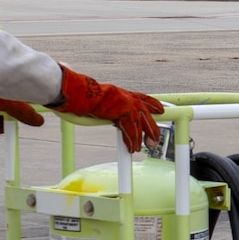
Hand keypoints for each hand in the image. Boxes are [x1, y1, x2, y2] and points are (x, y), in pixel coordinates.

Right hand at [50, 64, 164, 151]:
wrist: (78, 91)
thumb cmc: (81, 95)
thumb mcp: (96, 100)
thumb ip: (101, 105)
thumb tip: (94, 107)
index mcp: (120, 93)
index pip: (141, 97)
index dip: (152, 103)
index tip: (160, 109)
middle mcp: (125, 96)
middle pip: (145, 112)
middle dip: (152, 126)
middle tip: (155, 138)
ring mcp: (125, 103)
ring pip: (141, 123)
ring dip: (143, 137)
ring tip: (145, 147)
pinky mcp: (123, 111)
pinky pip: (131, 129)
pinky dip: (132, 140)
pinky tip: (132, 148)